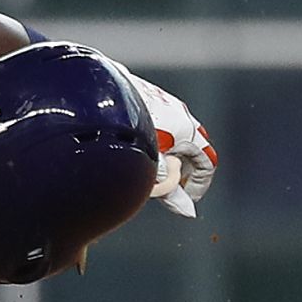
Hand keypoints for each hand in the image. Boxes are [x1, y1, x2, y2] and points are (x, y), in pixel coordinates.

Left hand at [125, 70, 217, 216]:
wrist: (95, 91)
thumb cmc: (121, 130)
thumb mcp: (148, 166)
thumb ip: (168, 188)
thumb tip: (187, 210)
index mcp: (186, 129)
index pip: (207, 160)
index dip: (200, 182)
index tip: (188, 196)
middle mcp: (177, 112)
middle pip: (191, 145)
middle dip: (183, 167)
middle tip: (168, 183)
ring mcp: (159, 100)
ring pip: (171, 131)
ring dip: (165, 151)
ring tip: (147, 165)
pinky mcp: (140, 94)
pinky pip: (154, 120)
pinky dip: (151, 136)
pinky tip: (130, 143)